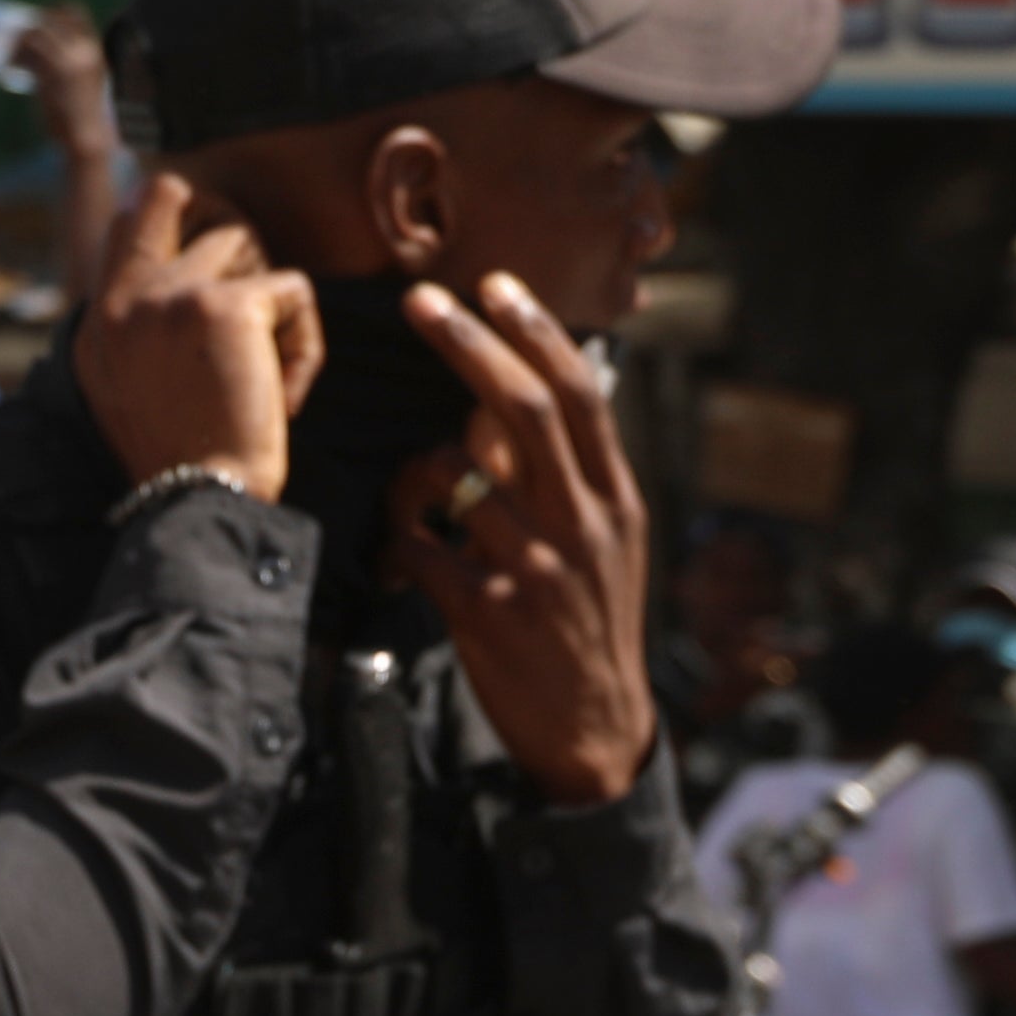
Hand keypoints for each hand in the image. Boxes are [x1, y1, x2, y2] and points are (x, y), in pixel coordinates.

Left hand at [20, 0, 114, 156]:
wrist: (87, 137)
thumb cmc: (81, 114)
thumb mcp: (82, 81)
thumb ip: (67, 61)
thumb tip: (34, 49)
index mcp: (93, 49)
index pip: (74, 12)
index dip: (52, 10)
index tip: (36, 18)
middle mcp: (82, 50)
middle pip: (49, 18)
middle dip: (29, 24)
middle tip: (14, 36)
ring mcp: (66, 61)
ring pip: (34, 34)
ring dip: (16, 42)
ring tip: (8, 57)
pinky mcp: (49, 75)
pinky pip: (25, 56)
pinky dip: (12, 59)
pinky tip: (6, 70)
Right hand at [74, 172, 323, 501]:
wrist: (196, 500)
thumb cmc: (175, 460)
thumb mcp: (127, 387)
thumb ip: (138, 326)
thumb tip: (185, 279)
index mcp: (99, 316)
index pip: (133, 214)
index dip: (177, 209)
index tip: (209, 253)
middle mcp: (125, 294)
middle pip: (180, 196)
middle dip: (223, 234)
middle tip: (245, 301)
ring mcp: (173, 293)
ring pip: (243, 239)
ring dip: (267, 295)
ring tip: (266, 365)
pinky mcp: (229, 304)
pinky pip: (293, 289)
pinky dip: (304, 345)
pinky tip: (287, 396)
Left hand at [394, 273, 652, 808]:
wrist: (596, 731)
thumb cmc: (587, 624)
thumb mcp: (605, 544)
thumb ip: (568, 476)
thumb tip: (515, 396)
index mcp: (615, 499)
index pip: (578, 395)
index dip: (534, 332)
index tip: (493, 284)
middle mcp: (584, 524)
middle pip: (521, 410)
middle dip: (468, 345)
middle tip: (420, 302)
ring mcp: (537, 569)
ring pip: (454, 477)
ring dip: (415, 473)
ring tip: (414, 501)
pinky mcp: (489, 614)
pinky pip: (419, 549)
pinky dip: (400, 541)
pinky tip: (405, 559)